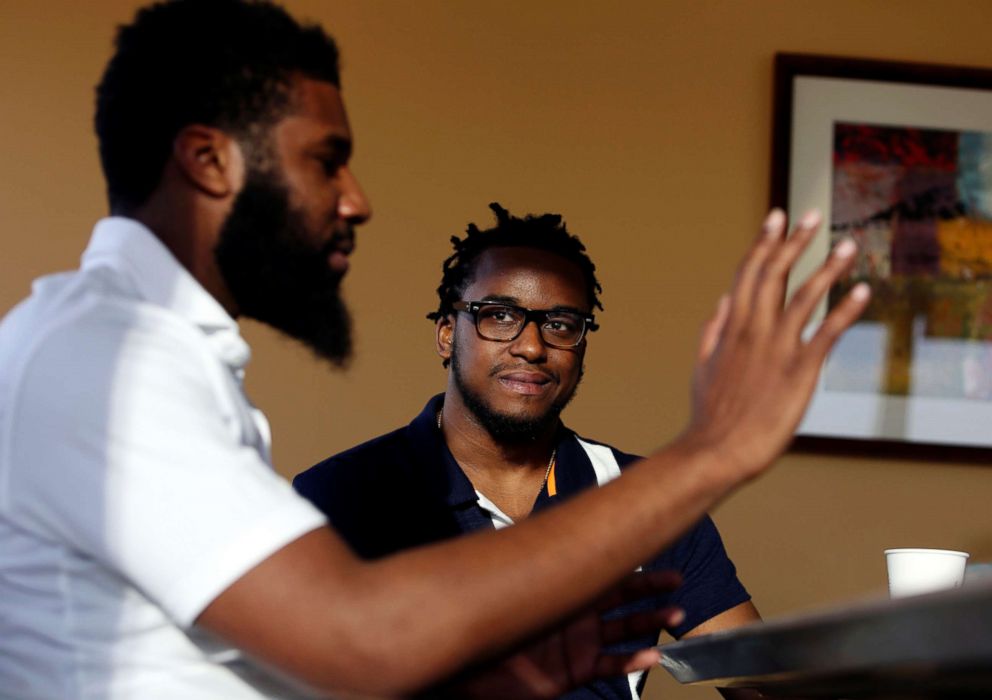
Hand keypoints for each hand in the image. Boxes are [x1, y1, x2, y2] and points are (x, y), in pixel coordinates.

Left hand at [430, 570, 682, 698]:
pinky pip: (610, 665)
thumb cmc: (485, 622)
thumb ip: (521, 557)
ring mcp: (577, 642)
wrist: (469, 666)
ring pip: (623, 631)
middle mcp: (574, 613)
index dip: (626, 561)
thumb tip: (528, 527)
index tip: (651, 547)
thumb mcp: (505, 586)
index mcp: (561, 588)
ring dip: (650, 623)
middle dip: (649, 589)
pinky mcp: (574, 670)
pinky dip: (633, 661)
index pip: (600, 570)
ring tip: (676, 615)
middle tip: (677, 580)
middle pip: (620, 598)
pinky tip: (651, 655)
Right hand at [683, 209, 869, 481]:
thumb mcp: (702, 366)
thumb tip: (722, 301)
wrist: (717, 450)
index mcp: (731, 327)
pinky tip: (862, 291)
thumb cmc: (711, 414)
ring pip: (804, 297)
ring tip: (848, 244)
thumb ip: (712, 331)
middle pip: (775, 274)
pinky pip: (827, 334)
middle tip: (814, 216)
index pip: (748, 274)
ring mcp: (778, 349)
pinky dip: (845, 311)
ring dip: (827, 268)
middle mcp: (754, 330)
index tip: (778, 218)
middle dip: (795, 242)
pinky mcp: (800, 371)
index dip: (764, 243)